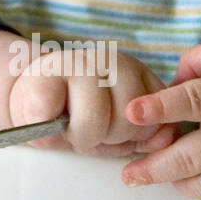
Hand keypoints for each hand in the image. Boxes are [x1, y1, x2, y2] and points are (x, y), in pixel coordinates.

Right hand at [7, 46, 180, 156]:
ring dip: (82, 137)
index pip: (156, 109)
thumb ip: (146, 135)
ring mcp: (79, 61)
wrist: (34, 102)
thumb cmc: (79, 120)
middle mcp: (111, 60)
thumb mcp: (121, 132)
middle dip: (111, 138)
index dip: (139, 133)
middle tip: (93, 135)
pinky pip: (55, 112)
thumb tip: (165, 139)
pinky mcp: (45, 71)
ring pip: (95, 118)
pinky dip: (49, 128)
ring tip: (74, 132)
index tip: (119, 135)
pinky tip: (48, 122)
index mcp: (136, 72)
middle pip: (128, 115)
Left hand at [120, 39, 200, 199]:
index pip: (193, 101)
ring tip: (159, 172)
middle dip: (154, 168)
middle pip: (192, 156)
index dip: (160, 107)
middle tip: (129, 174)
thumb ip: (191, 64)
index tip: (132, 112)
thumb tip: (160, 90)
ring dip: (176, 183)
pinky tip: (191, 182)